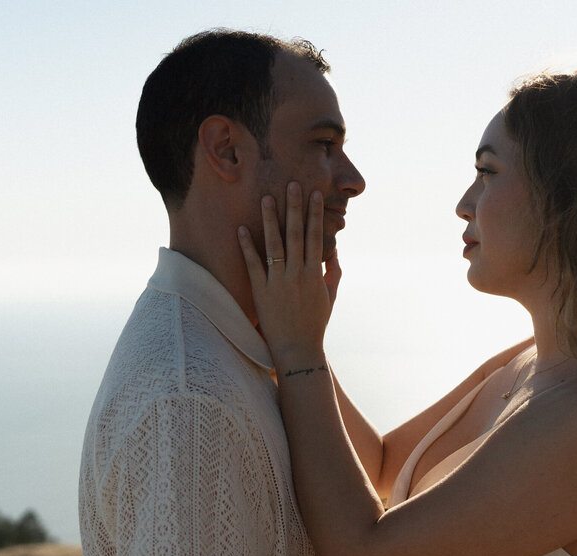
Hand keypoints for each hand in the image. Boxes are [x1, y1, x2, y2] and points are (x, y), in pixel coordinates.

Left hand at [238, 182, 331, 367]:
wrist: (298, 349)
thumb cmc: (315, 324)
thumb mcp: (330, 297)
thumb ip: (333, 273)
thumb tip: (334, 252)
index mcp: (315, 274)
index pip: (316, 237)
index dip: (315, 215)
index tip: (314, 194)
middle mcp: (297, 274)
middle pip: (297, 235)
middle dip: (294, 208)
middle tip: (292, 184)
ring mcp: (279, 282)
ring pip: (275, 245)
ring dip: (270, 220)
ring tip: (266, 198)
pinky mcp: (261, 292)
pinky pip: (254, 265)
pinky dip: (247, 247)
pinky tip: (241, 228)